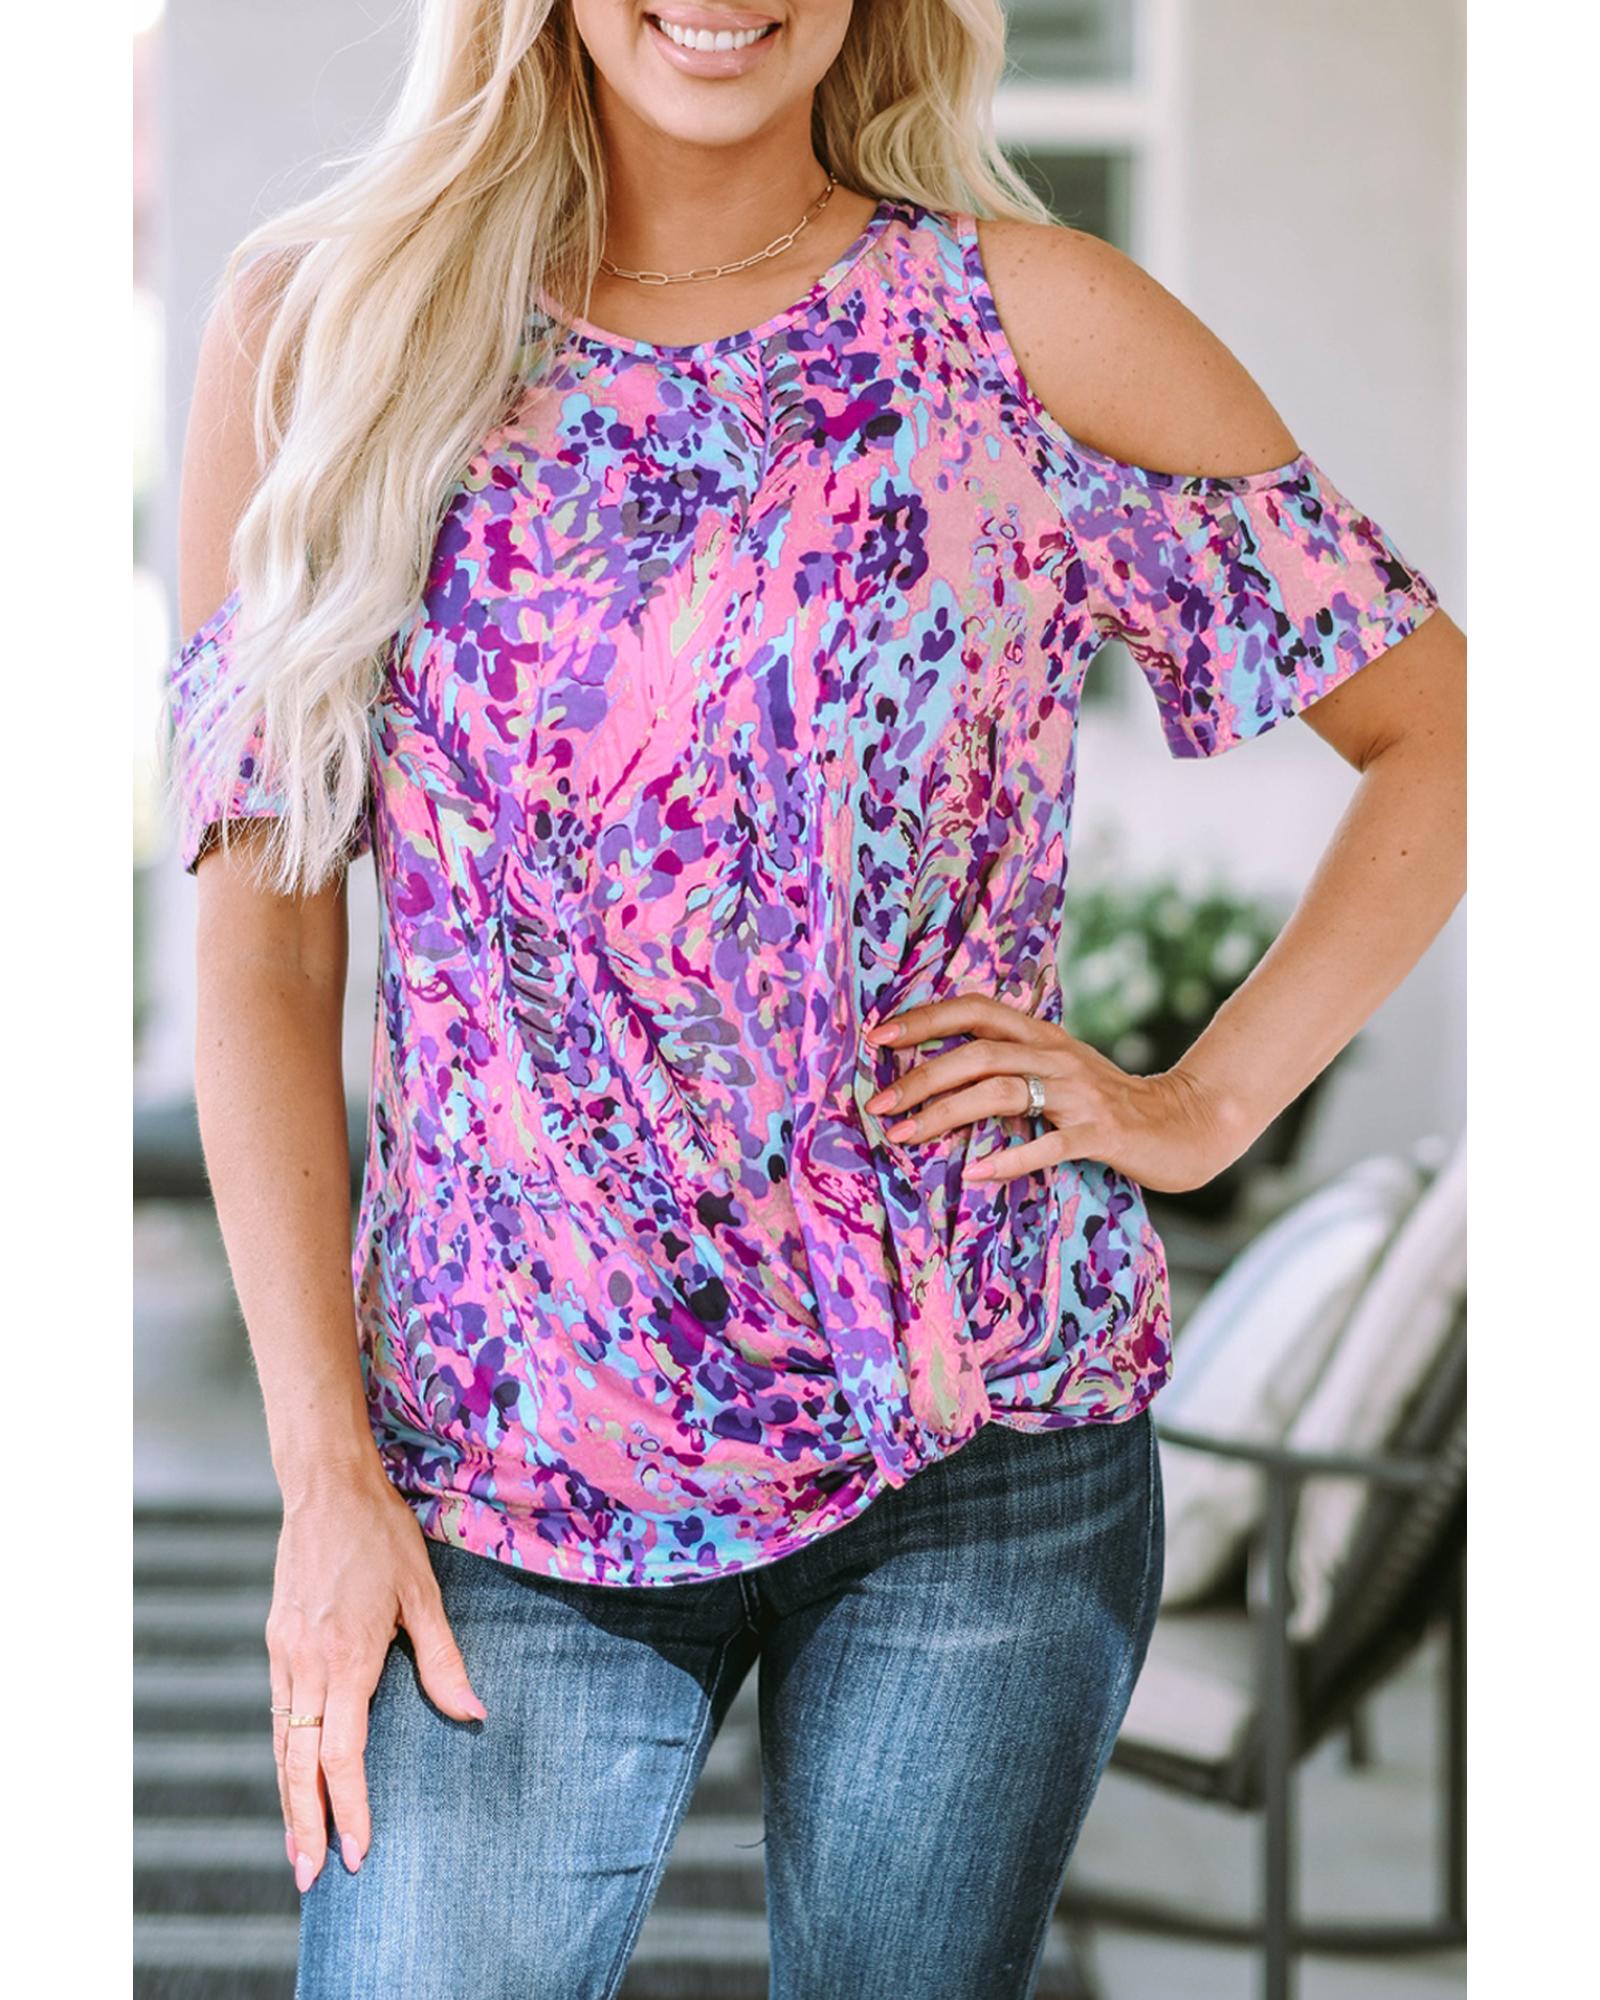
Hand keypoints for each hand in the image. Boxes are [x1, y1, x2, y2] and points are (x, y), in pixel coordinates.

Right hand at [266, 1464, 486, 1892]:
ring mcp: (285, 1652)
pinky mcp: (277, 1640)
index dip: (350, 1807)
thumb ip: (442, 1659)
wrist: (326, 1487)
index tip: (357, 1850)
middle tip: (312, 1877)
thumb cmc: (382, 1534)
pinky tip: (295, 1776)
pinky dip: (284, 1753)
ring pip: (282, 1742)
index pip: (343, 1754)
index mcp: (348, 1656)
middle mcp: (308, 1663)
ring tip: (299, 1845)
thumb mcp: (422, 1593)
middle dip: (306, 1824)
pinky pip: (279, 1711)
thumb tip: (474, 1713)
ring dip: (289, 1798)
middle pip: (299, 1764)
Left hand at [862, 990, 1247, 1194]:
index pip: (976, 1010)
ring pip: (1002, 1091)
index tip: (877, 1038)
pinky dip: (1008, 1159)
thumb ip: (1010, 1063)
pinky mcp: (1100, 1133)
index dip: (925, 1019)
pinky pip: (1047, 1144)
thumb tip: (939, 1074)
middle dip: (921, 1076)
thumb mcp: (1057, 1069)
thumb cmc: (1107, 1102)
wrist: (1183, 1123)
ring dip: (946, 1114)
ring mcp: (1079, 1094)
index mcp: (1042, 1035)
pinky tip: (975, 1174)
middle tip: (878, 1104)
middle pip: (978, 1053)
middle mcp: (1056, 1055)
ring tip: (904, 1136)